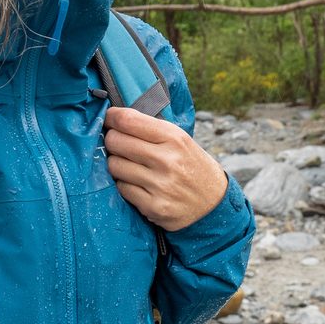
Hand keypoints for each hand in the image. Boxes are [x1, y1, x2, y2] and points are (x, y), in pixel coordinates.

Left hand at [103, 106, 228, 230]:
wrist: (215, 204)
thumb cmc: (192, 167)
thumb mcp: (181, 141)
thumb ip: (152, 129)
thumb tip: (116, 118)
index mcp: (174, 138)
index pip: (128, 120)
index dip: (112, 117)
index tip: (109, 119)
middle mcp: (167, 160)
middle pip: (116, 141)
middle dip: (112, 141)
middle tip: (117, 144)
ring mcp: (160, 185)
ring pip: (114, 166)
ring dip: (116, 164)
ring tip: (128, 165)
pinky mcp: (154, 206)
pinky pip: (122, 189)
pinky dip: (125, 185)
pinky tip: (136, 183)